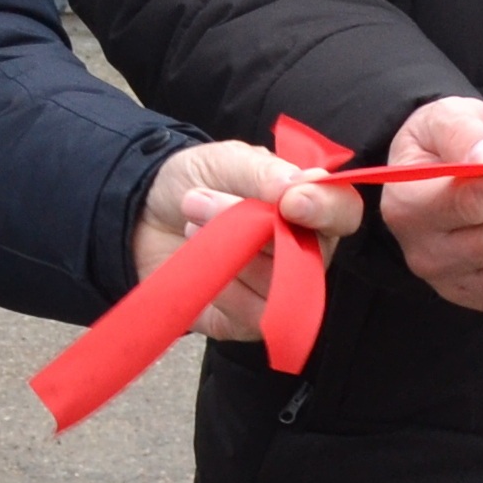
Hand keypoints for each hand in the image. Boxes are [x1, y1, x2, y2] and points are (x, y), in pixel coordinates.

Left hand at [130, 139, 362, 338]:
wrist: (140, 214)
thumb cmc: (194, 181)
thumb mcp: (225, 160)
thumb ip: (264, 169)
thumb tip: (301, 183)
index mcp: (308, 206)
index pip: (343, 213)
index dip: (326, 209)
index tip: (290, 201)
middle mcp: (303, 253)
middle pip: (307, 255)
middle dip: (249, 226)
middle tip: (197, 200)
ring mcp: (278, 292)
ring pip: (276, 285)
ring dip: (226, 251)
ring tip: (190, 224)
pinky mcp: (248, 321)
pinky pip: (251, 315)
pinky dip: (220, 286)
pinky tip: (198, 263)